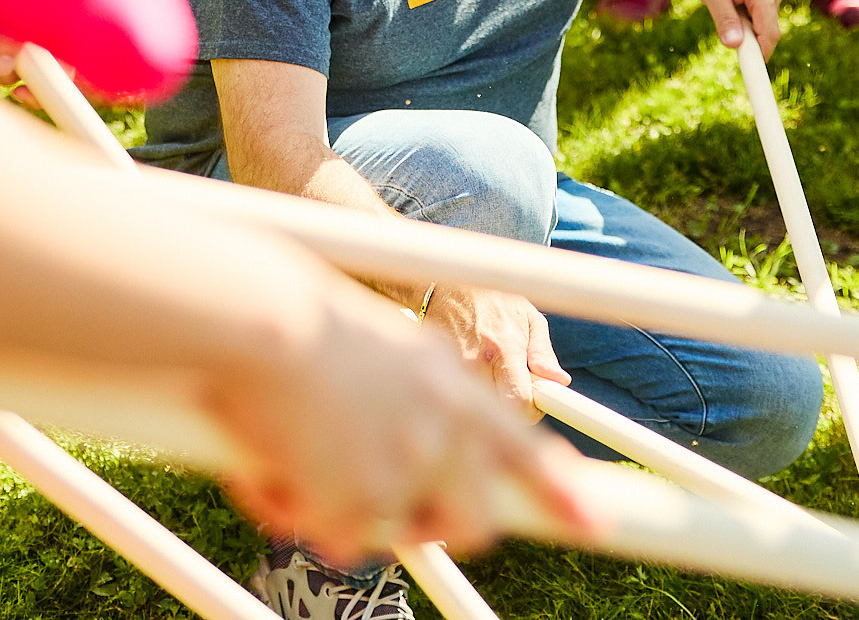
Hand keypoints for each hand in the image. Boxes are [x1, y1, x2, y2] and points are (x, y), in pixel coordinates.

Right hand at [205, 277, 596, 564]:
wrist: (265, 322)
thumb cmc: (314, 325)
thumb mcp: (402, 345)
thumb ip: (446, 383)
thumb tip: (511, 395)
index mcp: (455, 388)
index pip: (525, 448)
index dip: (559, 490)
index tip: (593, 520)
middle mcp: (443, 433)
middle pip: (471, 520)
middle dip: (435, 526)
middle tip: (380, 505)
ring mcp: (405, 472)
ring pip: (393, 533)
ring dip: (350, 513)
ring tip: (304, 463)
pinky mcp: (359, 503)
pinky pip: (333, 537)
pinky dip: (297, 511)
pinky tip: (273, 467)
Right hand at [425, 284, 569, 413]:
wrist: (447, 286)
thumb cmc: (491, 299)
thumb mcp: (526, 315)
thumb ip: (543, 351)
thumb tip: (559, 380)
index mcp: (504, 348)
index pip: (520, 402)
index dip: (532, 410)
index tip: (537, 402)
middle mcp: (477, 363)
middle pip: (500, 412)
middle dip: (514, 407)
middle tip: (519, 388)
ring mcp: (455, 370)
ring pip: (482, 406)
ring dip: (495, 398)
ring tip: (497, 374)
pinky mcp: (441, 373)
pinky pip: (465, 394)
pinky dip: (477, 390)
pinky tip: (479, 370)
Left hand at [679, 0, 784, 56]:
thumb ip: (723, 17)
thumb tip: (735, 45)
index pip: (769, 32)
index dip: (762, 55)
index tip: (754, 75)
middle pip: (768, 32)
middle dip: (748, 40)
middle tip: (724, 33)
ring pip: (763, 27)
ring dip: (744, 28)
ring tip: (723, 6)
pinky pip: (760, 19)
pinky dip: (745, 21)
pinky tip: (731, 4)